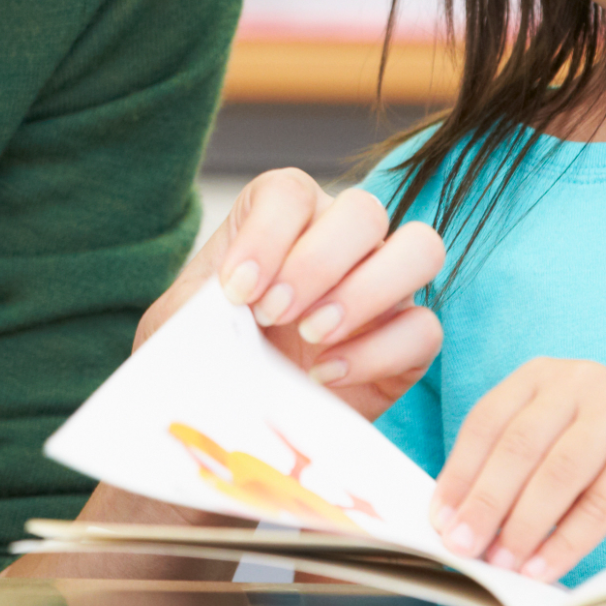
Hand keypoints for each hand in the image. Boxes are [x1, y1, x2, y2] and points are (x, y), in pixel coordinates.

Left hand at [138, 169, 443, 419]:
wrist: (234, 413)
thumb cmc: (210, 352)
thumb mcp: (181, 326)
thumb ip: (191, 308)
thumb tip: (213, 310)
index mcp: (283, 217)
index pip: (291, 192)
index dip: (266, 235)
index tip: (235, 289)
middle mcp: (343, 240)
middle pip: (365, 210)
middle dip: (318, 262)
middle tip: (273, 314)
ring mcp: (385, 288)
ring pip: (420, 249)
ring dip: (366, 291)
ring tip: (311, 335)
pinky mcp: (409, 343)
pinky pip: (424, 329)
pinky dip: (378, 352)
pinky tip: (324, 376)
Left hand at [431, 358, 605, 580]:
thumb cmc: (598, 466)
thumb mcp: (547, 452)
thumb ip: (503, 473)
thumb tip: (452, 523)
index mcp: (541, 376)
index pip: (487, 422)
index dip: (460, 474)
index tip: (439, 521)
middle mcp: (580, 381)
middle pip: (519, 446)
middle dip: (485, 502)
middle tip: (463, 547)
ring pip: (558, 475)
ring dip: (523, 526)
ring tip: (501, 564)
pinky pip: (598, 506)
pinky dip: (564, 543)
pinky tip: (542, 569)